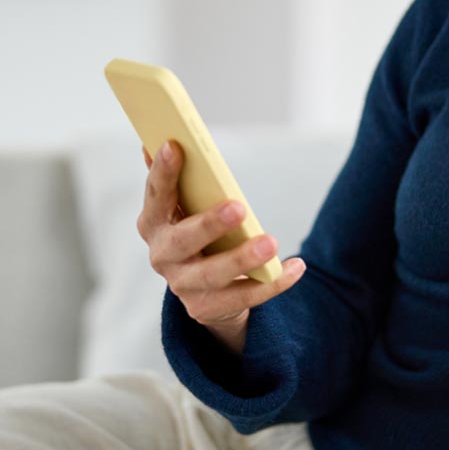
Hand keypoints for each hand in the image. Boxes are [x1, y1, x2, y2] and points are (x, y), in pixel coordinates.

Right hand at [137, 140, 305, 354]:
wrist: (204, 290)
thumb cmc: (196, 233)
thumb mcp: (184, 207)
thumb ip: (174, 179)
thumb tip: (156, 139)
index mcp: (152, 224)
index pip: (155, 196)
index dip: (162, 173)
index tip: (175, 145)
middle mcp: (162, 256)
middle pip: (183, 241)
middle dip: (209, 224)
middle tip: (239, 207)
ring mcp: (183, 286)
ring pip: (213, 275)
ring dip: (243, 259)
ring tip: (271, 243)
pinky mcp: (207, 309)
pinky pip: (245, 297)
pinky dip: (274, 282)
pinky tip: (296, 267)